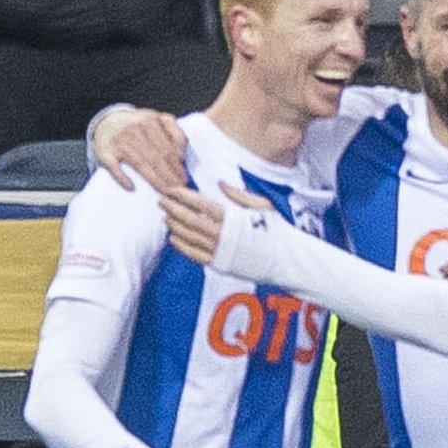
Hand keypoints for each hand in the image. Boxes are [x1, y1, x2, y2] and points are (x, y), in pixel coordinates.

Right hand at [95, 108, 187, 192]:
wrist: (108, 122)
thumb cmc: (138, 126)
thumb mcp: (157, 120)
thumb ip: (173, 132)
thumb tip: (182, 154)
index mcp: (150, 120)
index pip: (168, 147)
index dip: (177, 165)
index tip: (184, 178)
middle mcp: (133, 129)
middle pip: (156, 157)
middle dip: (169, 175)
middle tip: (178, 189)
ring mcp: (118, 140)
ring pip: (140, 164)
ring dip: (154, 180)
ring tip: (165, 191)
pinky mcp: (105, 151)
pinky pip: (113, 166)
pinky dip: (122, 177)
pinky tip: (131, 187)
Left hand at [159, 182, 273, 266]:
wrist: (286, 259)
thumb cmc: (277, 230)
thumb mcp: (262, 206)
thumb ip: (238, 195)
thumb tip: (219, 183)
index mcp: (231, 217)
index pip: (199, 203)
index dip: (182, 195)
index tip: (171, 189)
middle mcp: (222, 234)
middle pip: (188, 219)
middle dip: (172, 208)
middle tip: (161, 200)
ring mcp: (220, 250)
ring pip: (188, 236)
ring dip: (174, 225)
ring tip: (166, 216)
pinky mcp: (220, 264)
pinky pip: (194, 255)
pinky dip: (181, 246)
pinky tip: (173, 238)